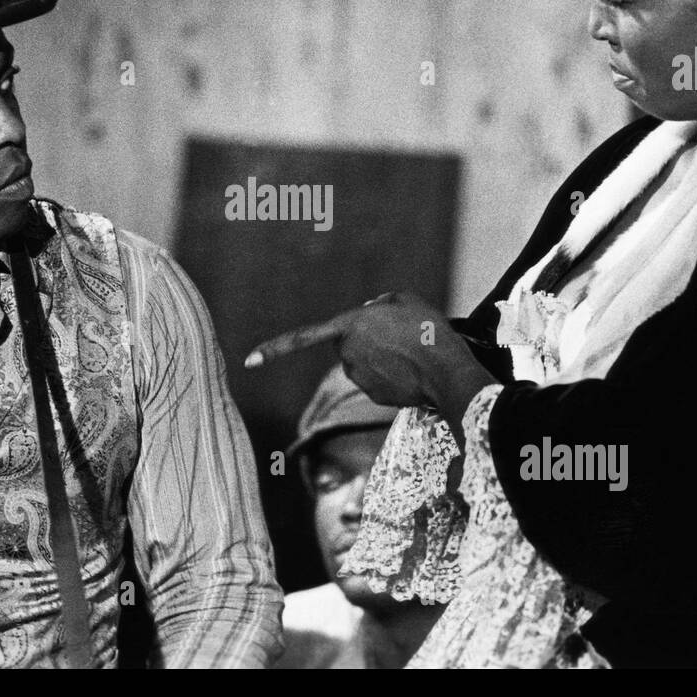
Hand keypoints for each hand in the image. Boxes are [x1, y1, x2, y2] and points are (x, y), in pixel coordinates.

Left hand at [246, 292, 492, 422]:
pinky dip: (393, 376)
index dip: (275, 348)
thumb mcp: (404, 299)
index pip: (303, 337)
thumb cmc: (427, 329)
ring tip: (412, 351)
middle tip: (400, 334)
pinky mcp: (375, 396)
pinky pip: (378, 380)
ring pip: (364, 363)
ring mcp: (360, 378)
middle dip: (367, 340)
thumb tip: (371, 313)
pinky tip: (413, 370)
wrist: (447, 371)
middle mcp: (347, 355)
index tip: (249, 361)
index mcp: (348, 327)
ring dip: (382, 357)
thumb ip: (378, 304)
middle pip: (350, 344)